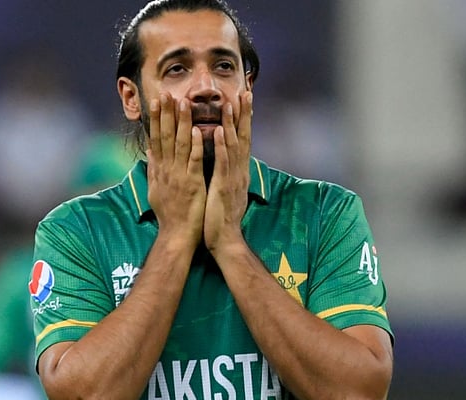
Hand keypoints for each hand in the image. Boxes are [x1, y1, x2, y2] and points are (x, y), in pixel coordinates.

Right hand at [147, 94, 206, 248]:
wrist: (176, 235)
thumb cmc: (169, 214)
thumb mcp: (155, 189)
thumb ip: (154, 168)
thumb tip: (149, 150)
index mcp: (160, 169)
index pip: (156, 138)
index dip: (156, 119)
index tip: (156, 101)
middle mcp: (167, 169)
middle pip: (165, 136)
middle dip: (166, 113)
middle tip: (167, 93)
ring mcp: (179, 175)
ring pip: (180, 144)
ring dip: (182, 122)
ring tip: (183, 102)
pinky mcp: (192, 183)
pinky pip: (194, 161)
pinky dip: (195, 145)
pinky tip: (197, 130)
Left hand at [204, 91, 252, 254]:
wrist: (225, 240)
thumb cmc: (221, 217)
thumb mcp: (224, 190)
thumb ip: (225, 173)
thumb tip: (223, 161)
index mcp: (237, 171)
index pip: (241, 140)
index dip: (242, 120)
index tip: (242, 100)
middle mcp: (239, 171)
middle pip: (243, 137)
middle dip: (244, 114)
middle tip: (245, 92)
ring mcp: (233, 179)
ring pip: (234, 146)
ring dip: (233, 124)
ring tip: (231, 103)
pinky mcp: (224, 187)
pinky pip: (223, 163)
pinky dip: (222, 147)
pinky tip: (220, 132)